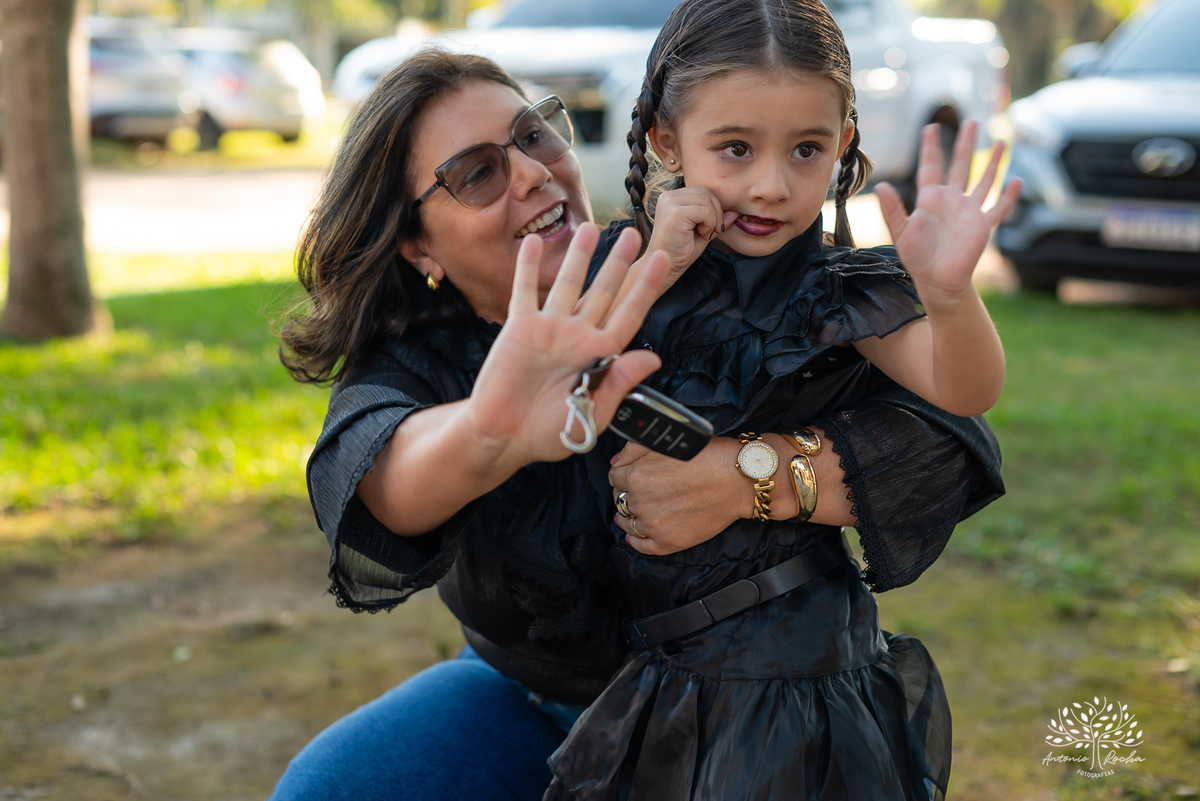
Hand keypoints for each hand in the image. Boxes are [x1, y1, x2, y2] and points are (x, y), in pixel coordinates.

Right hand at [466, 224, 668, 465]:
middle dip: (618, 262)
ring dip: (578, 255)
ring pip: (568, 283)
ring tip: (589, 226)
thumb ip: (619, 383)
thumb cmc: (550, 433)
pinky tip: (534, 242)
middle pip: (604, 291)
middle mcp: (578, 336)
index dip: (646, 287)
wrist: (504, 436)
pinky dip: (529, 266)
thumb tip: (653, 358)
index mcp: (601, 356)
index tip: (662, 260)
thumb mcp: (592, 414)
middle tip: (634, 233)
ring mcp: (550, 329)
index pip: (630, 314)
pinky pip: (525, 291)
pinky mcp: (520, 328)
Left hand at [608, 437, 744, 554]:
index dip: (623, 475)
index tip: (630, 476)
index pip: (615, 477)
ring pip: (628, 523)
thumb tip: (616, 461)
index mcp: (636, 475)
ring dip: (628, 517)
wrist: (739, 480)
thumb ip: (634, 449)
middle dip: (627, 494)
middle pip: (620, 500)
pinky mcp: (668, 542)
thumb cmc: (709, 456)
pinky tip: (635, 536)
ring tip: (635, 514)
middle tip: (641, 491)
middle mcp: (641, 502)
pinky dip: (635, 541)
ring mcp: (653, 524)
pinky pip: (641, 546)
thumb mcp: (669, 442)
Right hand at [646, 187, 739, 287]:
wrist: (667, 267)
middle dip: (716, 213)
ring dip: (712, 219)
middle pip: (706, 193)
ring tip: (703, 234)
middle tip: (710, 232)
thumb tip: (735, 211)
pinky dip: (709, 224)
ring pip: (707, 200)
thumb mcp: (703, 232)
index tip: (710, 228)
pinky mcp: (675, 212)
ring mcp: (669, 203)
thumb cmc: (681, 251)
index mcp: (672, 198)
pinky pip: (704, 211)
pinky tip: (700, 235)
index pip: (703, 191)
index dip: (713, 208)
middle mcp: (668, 196)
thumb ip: (716, 220)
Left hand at [876, 121, 1021, 302]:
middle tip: (972, 122)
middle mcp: (951, 201)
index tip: (930, 127)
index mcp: (930, 200)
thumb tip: (880, 185)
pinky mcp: (983, 225)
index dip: (930, 147)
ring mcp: (969, 211)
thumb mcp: (902, 231)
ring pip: (983, 180)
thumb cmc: (917, 258)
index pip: (930, 166)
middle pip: (960, 165)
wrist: (938, 280)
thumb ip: (893, 209)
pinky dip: (1009, 195)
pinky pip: (999, 207)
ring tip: (1001, 142)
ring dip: (993, 162)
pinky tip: (1016, 180)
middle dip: (965, 144)